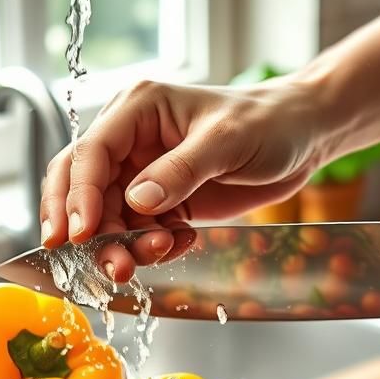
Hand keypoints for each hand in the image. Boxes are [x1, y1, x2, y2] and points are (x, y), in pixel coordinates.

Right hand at [40, 78, 327, 280]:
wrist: (301, 139)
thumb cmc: (268, 124)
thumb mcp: (227, 141)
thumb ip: (181, 170)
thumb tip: (136, 201)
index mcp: (137, 110)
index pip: (89, 154)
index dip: (78, 197)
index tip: (81, 235)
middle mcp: (132, 142)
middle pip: (85, 191)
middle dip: (92, 233)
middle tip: (113, 267)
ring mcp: (145, 175)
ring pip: (110, 220)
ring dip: (125, 247)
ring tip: (159, 253)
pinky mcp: (163, 204)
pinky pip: (139, 235)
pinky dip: (152, 249)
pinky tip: (182, 242)